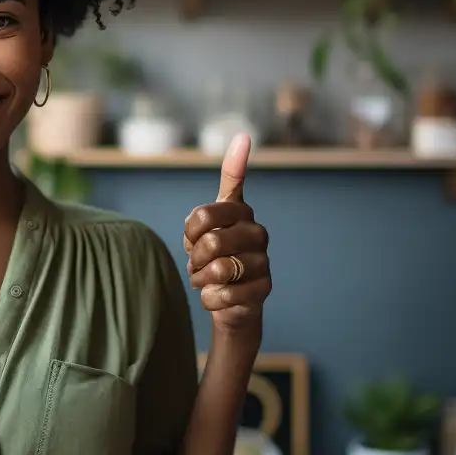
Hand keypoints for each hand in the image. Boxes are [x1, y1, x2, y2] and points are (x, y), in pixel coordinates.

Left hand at [183, 133, 271, 336]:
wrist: (229, 296)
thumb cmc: (211, 257)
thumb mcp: (200, 230)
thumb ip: (203, 211)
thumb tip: (237, 156)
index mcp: (239, 212)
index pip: (204, 214)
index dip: (190, 231)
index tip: (193, 236)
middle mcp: (256, 232)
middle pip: (211, 242)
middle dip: (196, 258)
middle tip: (198, 263)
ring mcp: (263, 259)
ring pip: (219, 269)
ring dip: (202, 279)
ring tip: (206, 279)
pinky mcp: (264, 286)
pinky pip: (225, 294)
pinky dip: (210, 298)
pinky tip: (218, 294)